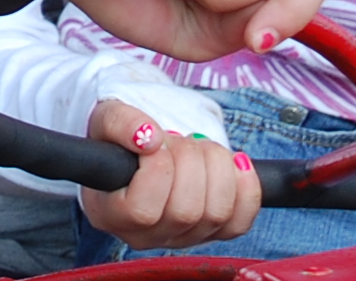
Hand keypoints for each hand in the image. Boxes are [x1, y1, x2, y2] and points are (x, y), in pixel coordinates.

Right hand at [77, 99, 262, 249]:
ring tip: (199, 147)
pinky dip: (247, 188)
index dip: (157, 168)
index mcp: (112, 214)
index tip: (153, 141)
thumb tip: (148, 137)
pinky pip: (240, 222)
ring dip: (216, 165)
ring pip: (217, 213)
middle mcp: (147, 236)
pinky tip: (237, 162)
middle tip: (177, 140)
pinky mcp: (214, 232)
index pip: (142, 211)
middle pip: (186, 211)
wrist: (145, 144)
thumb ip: (120, 123)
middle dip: (189, 159)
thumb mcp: (109, 118)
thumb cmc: (121, 137)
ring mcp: (183, 238)